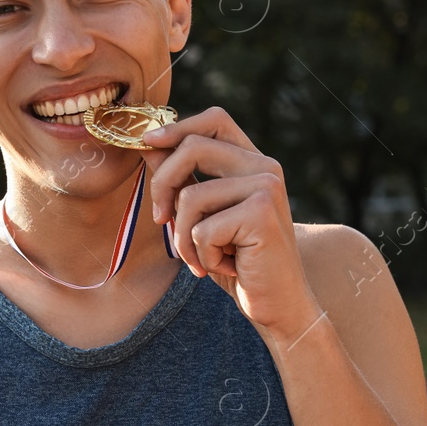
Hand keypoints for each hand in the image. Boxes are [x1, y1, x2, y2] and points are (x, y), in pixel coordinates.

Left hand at [139, 107, 321, 343]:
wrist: (278, 305)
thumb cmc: (238, 262)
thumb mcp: (203, 217)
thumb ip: (182, 179)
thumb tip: (148, 145)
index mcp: (253, 162)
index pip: (215, 120)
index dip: (177, 127)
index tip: (148, 143)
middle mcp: (265, 168)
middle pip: (193, 148)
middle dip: (163, 185)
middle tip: (160, 220)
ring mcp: (266, 188)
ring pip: (190, 196)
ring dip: (183, 237)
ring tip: (203, 258)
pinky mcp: (261, 215)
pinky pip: (202, 229)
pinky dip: (202, 255)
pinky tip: (225, 267)